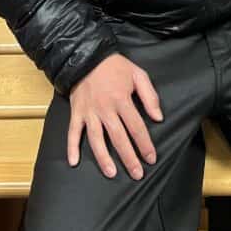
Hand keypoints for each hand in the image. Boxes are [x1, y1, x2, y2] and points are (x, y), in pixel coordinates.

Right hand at [67, 53, 162, 179]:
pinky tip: (73, 162)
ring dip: (103, 158)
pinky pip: (73, 132)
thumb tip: (158, 117)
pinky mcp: (76, 112)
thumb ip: (150, 95)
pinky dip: (71, 147)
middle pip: (118, 138)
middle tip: (137, 174)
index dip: (145, 144)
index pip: (136, 127)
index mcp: (122, 99)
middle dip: (129, 158)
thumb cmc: (115, 67)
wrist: (88, 57)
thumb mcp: (138, 74)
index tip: (151, 158)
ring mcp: (89, 112)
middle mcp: (105, 109)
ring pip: (96, 139)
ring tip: (111, 173)